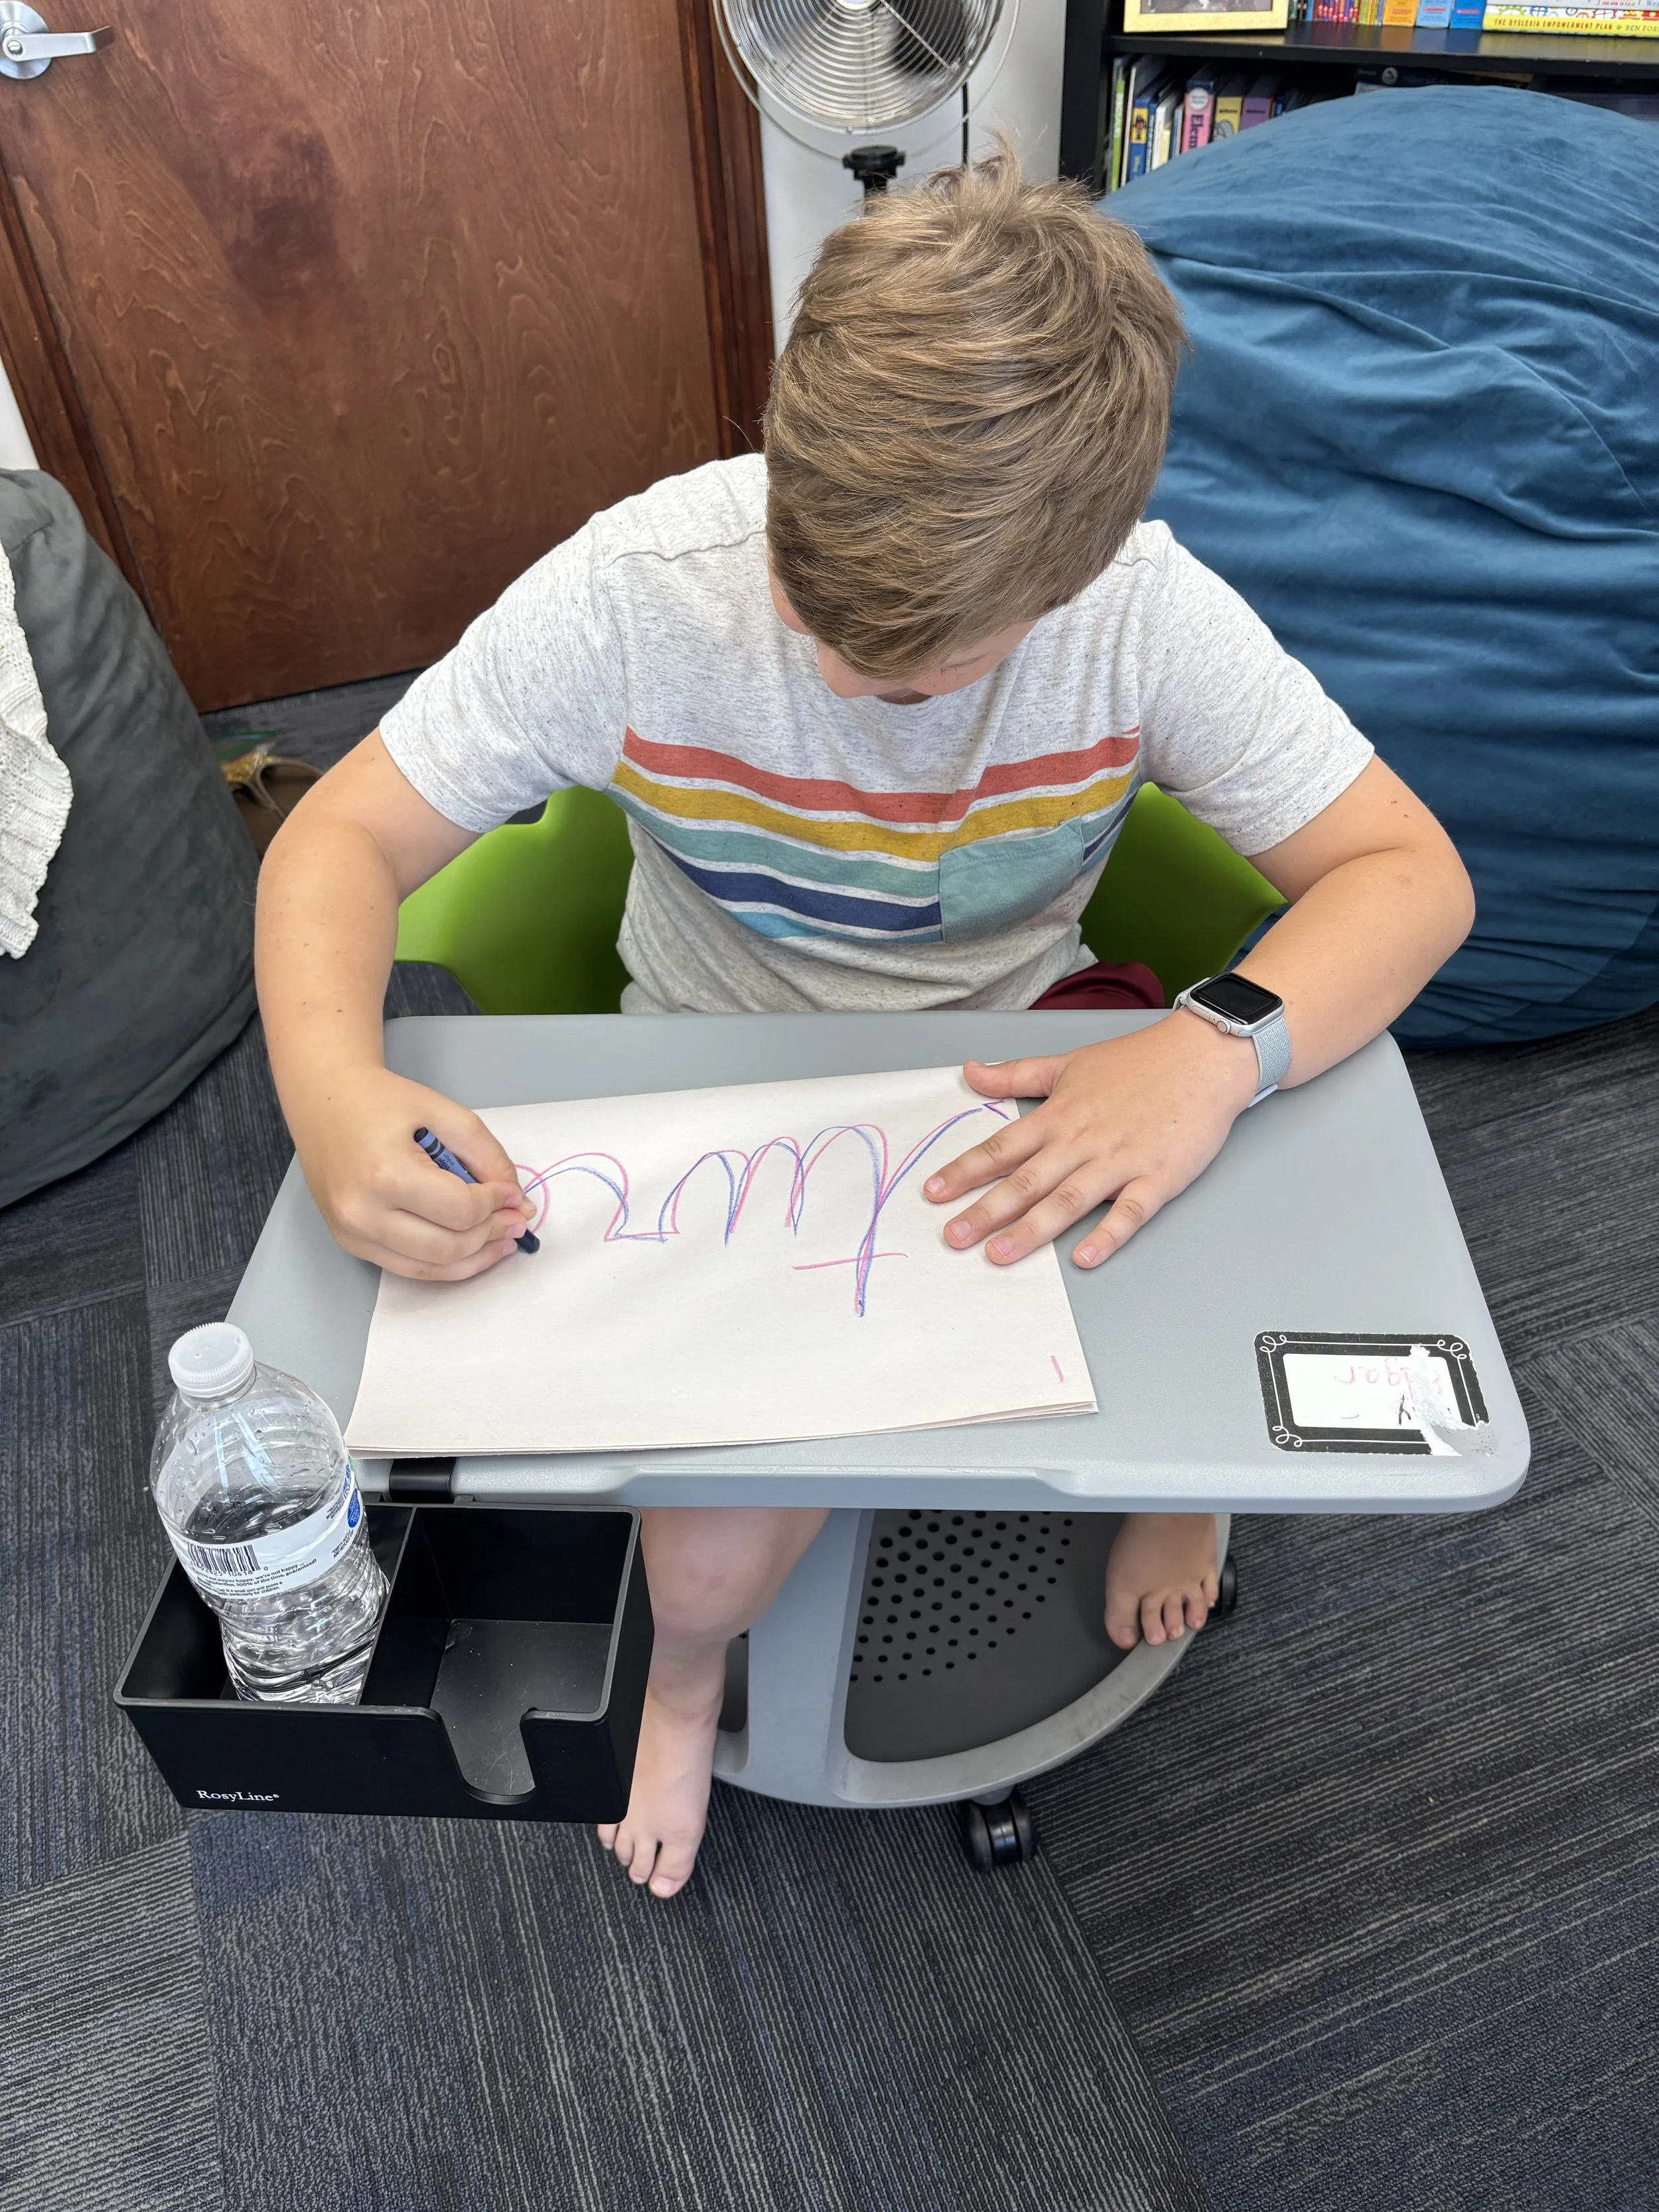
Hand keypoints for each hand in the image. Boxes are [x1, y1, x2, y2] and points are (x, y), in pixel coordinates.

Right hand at [288, 1064, 535, 1279]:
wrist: (323, 1101)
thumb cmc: (381, 1101)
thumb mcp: (443, 1112)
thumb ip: (486, 1154)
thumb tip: (515, 1199)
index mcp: (385, 1174)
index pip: (460, 1210)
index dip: (497, 1205)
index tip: (513, 1194)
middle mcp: (362, 1213)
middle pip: (448, 1247)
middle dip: (492, 1234)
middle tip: (517, 1219)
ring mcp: (352, 1234)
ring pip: (431, 1268)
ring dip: (476, 1258)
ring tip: (504, 1239)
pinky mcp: (350, 1244)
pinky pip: (409, 1268)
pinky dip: (447, 1263)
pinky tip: (472, 1248)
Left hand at [923, 1013, 1260, 1267]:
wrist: (1204, 1056)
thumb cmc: (1137, 1062)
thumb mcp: (1069, 1063)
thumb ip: (1017, 1075)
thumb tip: (970, 1072)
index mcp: (1059, 1116)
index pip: (1003, 1147)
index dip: (966, 1170)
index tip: (933, 1193)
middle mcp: (1083, 1141)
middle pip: (1027, 1180)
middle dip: (986, 1210)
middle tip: (953, 1237)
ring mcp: (1121, 1160)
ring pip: (1069, 1199)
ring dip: (1032, 1229)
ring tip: (998, 1254)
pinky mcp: (1158, 1177)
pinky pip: (1129, 1211)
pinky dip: (1107, 1234)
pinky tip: (1083, 1257)